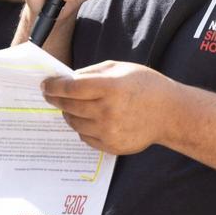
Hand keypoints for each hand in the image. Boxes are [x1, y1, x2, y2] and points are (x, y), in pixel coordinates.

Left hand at [41, 61, 178, 154]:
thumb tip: (68, 79)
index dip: (53, 86)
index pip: (70, 88)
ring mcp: (108, 131)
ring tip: (70, 106)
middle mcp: (107, 111)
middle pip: (69, 106)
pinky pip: (85, 137)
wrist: (169, 114)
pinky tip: (87, 119)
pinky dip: (82, 127)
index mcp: (109, 87)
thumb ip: (93, 73)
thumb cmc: (145, 85)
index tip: (45, 85)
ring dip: (68, 113)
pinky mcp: (111, 146)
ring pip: (74, 123)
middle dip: (56, 99)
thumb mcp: (120, 68)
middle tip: (50, 94)